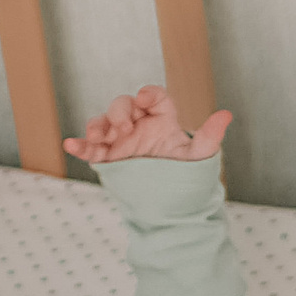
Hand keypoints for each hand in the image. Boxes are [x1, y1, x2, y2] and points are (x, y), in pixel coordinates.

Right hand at [63, 85, 231, 166]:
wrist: (171, 201)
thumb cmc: (185, 172)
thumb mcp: (198, 155)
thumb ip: (209, 135)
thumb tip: (226, 115)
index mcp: (162, 118)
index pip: (154, 98)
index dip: (149, 94)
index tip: (145, 98)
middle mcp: (139, 124)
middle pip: (124, 105)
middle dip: (121, 111)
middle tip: (124, 126)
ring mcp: (121, 140)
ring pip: (104, 122)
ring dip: (98, 125)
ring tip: (98, 135)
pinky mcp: (107, 157)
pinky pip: (89, 148)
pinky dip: (79, 145)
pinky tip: (69, 145)